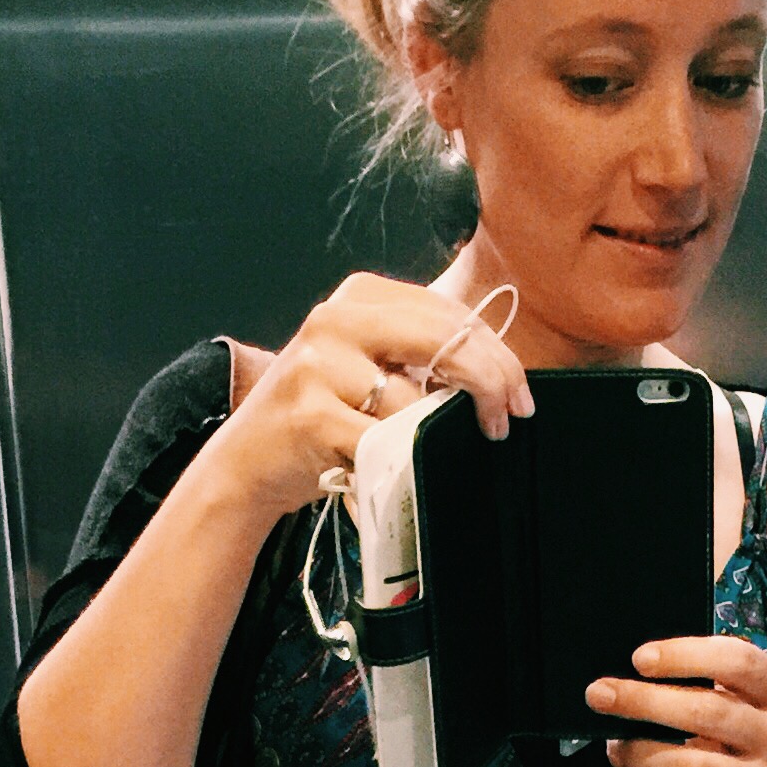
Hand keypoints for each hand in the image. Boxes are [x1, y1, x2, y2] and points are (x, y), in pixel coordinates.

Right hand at [204, 270, 531, 525]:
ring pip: (413, 399)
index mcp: (359, 296)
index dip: (496, 355)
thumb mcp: (368, 368)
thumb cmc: (321, 418)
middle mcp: (336, 318)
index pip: (448, 313)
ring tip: (427, 454)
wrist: (247, 463)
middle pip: (441, 339)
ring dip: (434, 435)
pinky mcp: (310, 414)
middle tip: (507, 420)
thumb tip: (499, 372)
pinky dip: (399, 461)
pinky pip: (382, 441)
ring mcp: (318, 363)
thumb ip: (420, 356)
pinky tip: (393, 470)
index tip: (520, 395)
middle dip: (489, 382)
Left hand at [585, 635, 766, 766]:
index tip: (640, 659)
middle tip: (602, 694)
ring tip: (615, 738)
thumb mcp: (731, 706)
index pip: (739, 660)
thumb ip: (693, 688)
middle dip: (648, 701)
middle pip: (710, 710)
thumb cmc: (734, 744)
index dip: (687, 655)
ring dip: (644, 749)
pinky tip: (627, 762)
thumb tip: (624, 683)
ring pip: (696, 764)